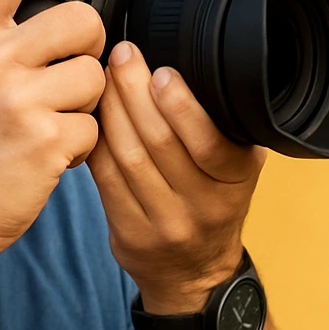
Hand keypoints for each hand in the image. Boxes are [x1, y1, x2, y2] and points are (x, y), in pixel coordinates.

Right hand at [0, 0, 107, 260]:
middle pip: (81, 20)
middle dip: (90, 47)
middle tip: (72, 75)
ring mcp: (18, 100)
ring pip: (95, 75)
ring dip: (86, 103)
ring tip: (53, 124)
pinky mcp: (45, 139)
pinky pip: (93, 126)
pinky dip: (81, 146)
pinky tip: (49, 157)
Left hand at [87, 41, 266, 313]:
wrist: (194, 273)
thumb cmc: (212, 202)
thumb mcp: (237, 167)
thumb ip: (223, 126)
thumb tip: (191, 63)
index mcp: (236, 181)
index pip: (209, 142)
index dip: (181, 104)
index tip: (161, 69)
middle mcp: (205, 206)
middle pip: (160, 142)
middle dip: (135, 92)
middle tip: (122, 56)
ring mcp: (166, 225)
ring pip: (129, 158)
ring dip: (111, 111)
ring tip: (102, 78)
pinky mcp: (131, 235)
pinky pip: (106, 180)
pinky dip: (96, 143)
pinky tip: (91, 117)